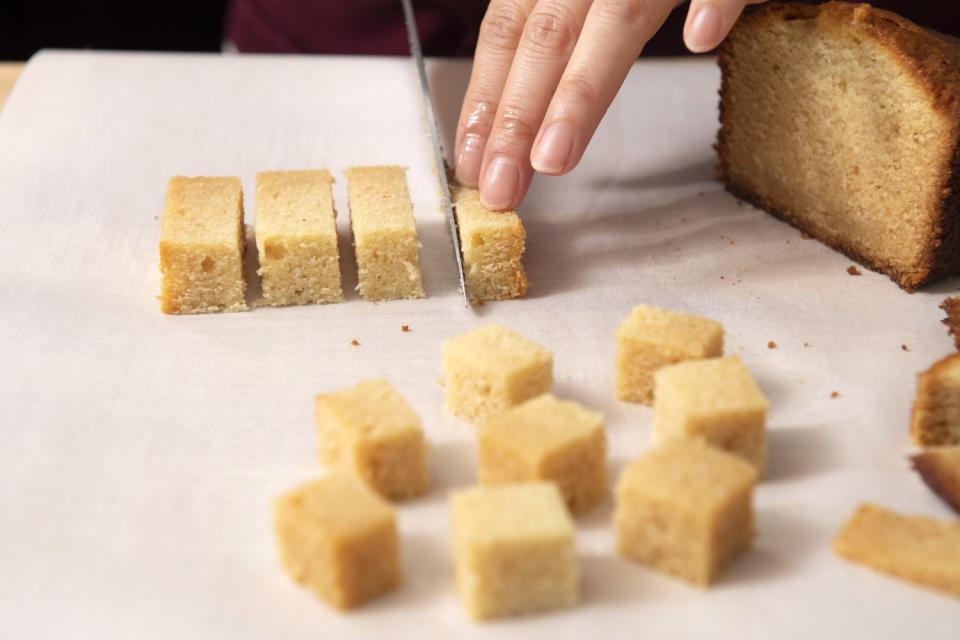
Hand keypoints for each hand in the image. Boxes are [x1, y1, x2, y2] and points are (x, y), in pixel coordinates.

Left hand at [455, 0, 766, 209]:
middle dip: (516, 117)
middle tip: (499, 186)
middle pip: (547, 36)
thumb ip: (564, 28)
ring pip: (616, 15)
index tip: (471, 162)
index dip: (486, 96)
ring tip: (552, 158)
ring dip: (581, 89)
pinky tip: (700, 39)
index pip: (509, 30)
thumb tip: (521, 109)